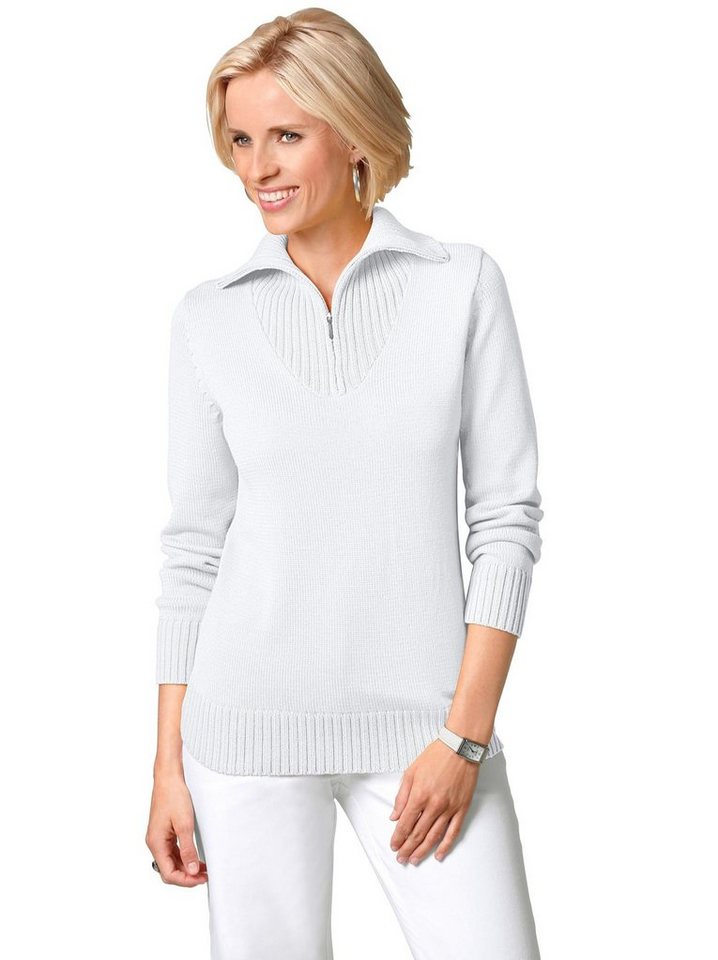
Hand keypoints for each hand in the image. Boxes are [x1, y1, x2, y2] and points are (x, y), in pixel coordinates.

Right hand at [146, 767, 207, 886]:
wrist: (168, 777)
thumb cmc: (174, 796)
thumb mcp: (185, 824)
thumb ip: (188, 850)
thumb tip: (192, 871)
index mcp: (156, 843)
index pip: (168, 873)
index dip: (186, 880)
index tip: (202, 879)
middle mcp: (154, 843)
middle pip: (169, 870)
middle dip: (187, 876)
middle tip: (205, 876)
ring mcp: (158, 838)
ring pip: (171, 861)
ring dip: (186, 867)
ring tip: (204, 869)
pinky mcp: (164, 832)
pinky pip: (172, 851)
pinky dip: (184, 857)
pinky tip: (196, 858)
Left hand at [389, 739, 478, 864]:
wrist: (460, 748)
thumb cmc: (435, 756)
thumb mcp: (411, 772)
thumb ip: (401, 796)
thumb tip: (394, 816)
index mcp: (419, 795)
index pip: (405, 823)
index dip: (398, 837)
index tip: (394, 846)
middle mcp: (434, 805)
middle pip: (418, 833)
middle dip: (407, 848)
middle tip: (401, 858)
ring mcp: (449, 808)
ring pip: (434, 836)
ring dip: (422, 850)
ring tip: (414, 860)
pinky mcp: (462, 809)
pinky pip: (453, 832)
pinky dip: (445, 846)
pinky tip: (439, 855)